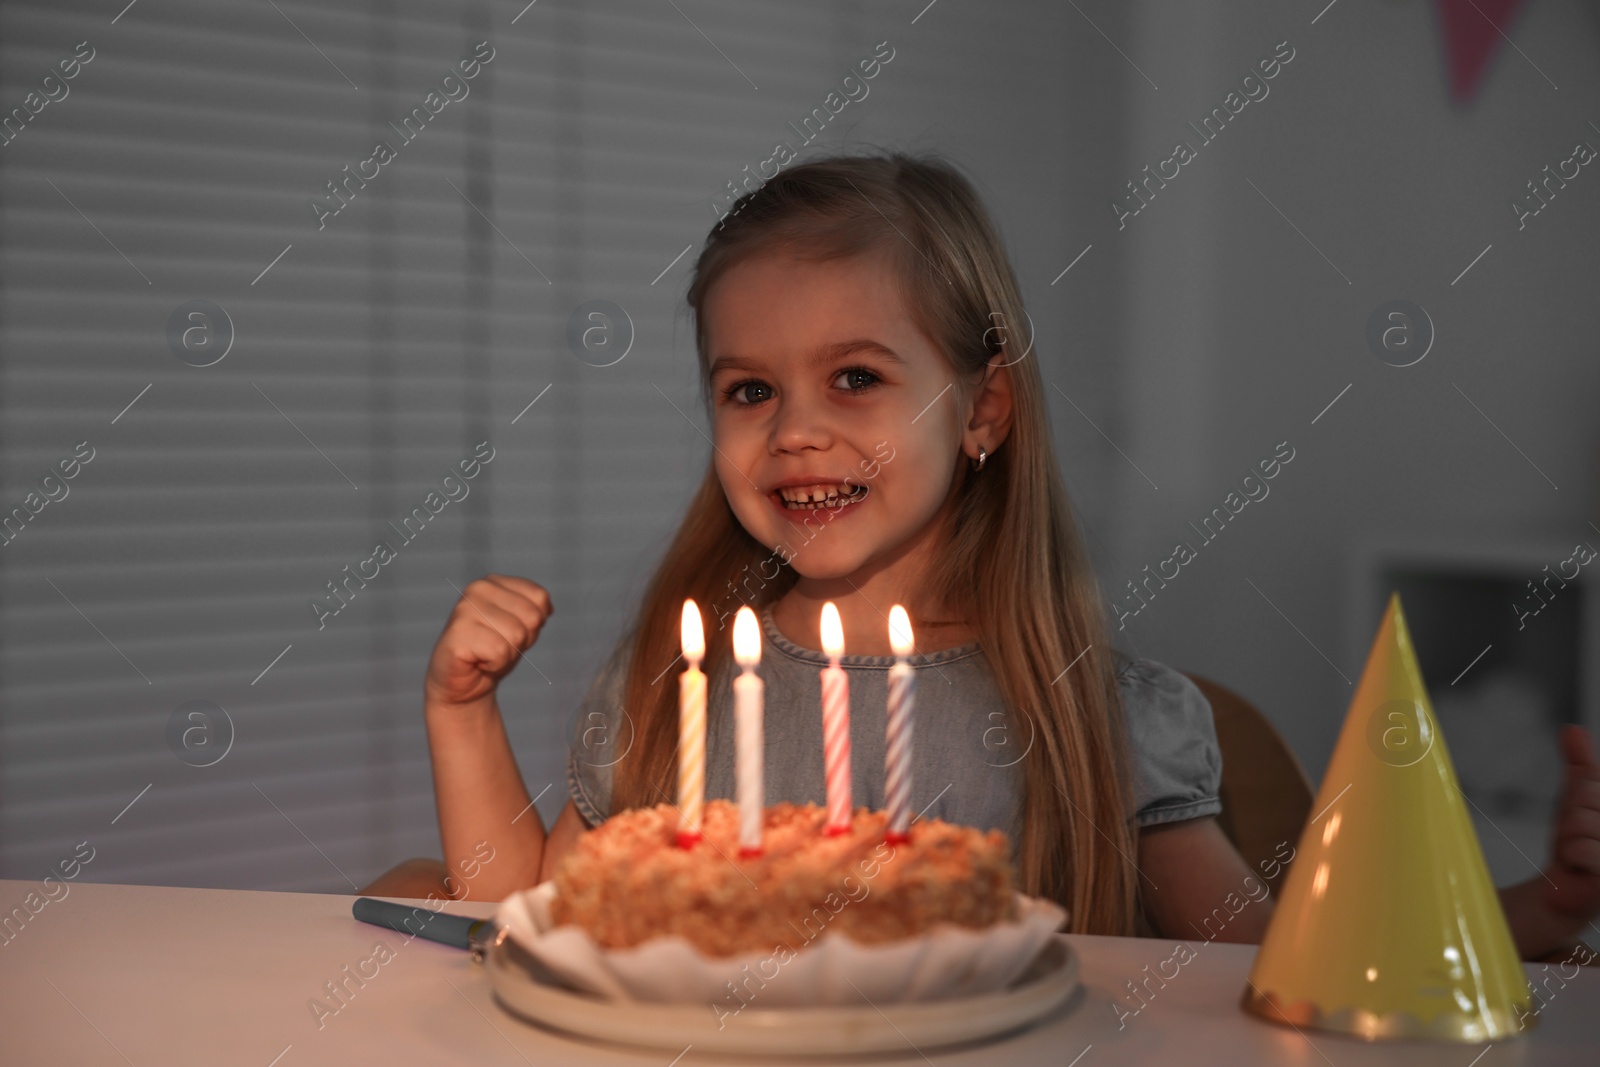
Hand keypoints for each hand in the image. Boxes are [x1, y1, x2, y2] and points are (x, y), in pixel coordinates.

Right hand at [425, 575, 551, 707]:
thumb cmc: (492, 654)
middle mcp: (478, 589)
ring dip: (508, 654)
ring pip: (517, 634)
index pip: (540, 597)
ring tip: (487, 655)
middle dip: (522, 641)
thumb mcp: (521, 627)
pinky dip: (496, 665)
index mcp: (493, 582)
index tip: (509, 634)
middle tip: (497, 648)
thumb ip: (535, 611)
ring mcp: (465, 609)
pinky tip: (478, 663)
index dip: (532, 625)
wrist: (461, 685)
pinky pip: (500, 651)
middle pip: (532, 616)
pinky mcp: (458, 633)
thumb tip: (547, 608)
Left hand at [1542, 725, 1599, 923]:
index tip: (1586, 812)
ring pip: (1582, 822)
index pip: (1593, 781)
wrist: (1565, 887)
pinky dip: (1570, 856)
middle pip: (1589, 797)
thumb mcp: (1578, 797)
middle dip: (1574, 815)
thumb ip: (1581, 764)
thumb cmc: (1577, 839)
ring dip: (1570, 838)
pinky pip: (1580, 849)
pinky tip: (1580, 868)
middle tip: (1581, 836)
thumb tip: (1572, 729)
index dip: (1584, 793)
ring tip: (1581, 853)